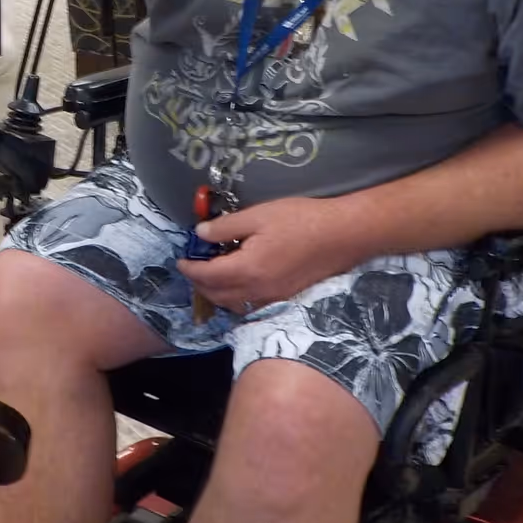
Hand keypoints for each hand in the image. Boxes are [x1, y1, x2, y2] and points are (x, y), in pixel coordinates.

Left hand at [177, 197, 367, 314]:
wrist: (342, 236)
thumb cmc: (300, 220)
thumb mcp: (258, 215)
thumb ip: (226, 227)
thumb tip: (200, 234)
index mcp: (247, 269)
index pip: (207, 275)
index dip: (190, 269)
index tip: (180, 260)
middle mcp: (257, 291)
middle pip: (217, 295)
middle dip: (199, 284)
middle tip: (192, 269)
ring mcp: (272, 298)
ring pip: (233, 305)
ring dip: (216, 295)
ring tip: (210, 278)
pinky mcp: (285, 298)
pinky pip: (251, 306)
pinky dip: (236, 300)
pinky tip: (238, 285)